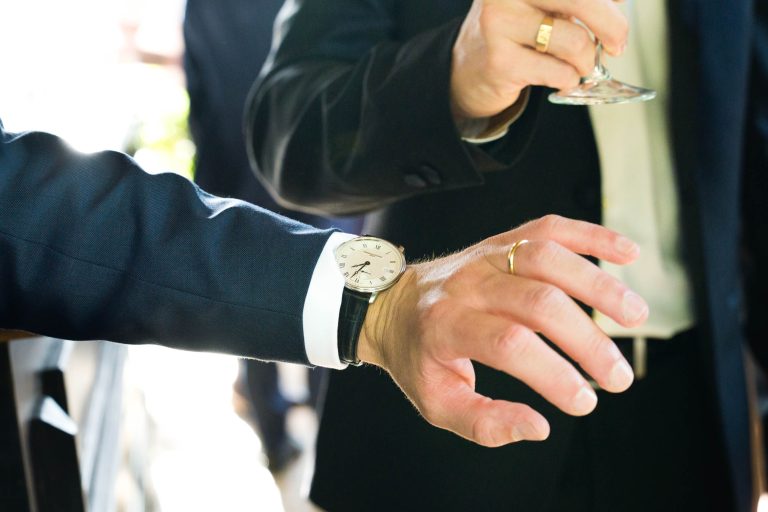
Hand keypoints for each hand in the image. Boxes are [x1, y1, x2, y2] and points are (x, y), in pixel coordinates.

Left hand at [357, 215, 647, 446]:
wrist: (389, 305)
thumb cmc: (417, 357)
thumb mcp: (435, 402)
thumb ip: (483, 423)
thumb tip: (538, 427)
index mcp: (445, 325)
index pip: (508, 344)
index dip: (552, 374)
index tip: (583, 401)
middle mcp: (466, 283)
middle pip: (538, 301)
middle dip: (587, 341)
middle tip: (617, 377)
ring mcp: (485, 255)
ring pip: (548, 257)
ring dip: (598, 285)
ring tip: (634, 316)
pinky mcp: (501, 240)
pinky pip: (548, 227)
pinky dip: (590, 236)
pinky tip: (627, 253)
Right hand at [451, 0, 628, 119]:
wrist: (467, 70)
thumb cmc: (516, 32)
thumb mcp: (545, 3)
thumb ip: (580, 0)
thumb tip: (621, 1)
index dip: (610, 3)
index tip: (621, 10)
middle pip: (583, 1)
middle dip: (612, 27)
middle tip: (618, 44)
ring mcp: (500, 24)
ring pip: (575, 42)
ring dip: (586, 61)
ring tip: (579, 65)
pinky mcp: (501, 61)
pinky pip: (558, 72)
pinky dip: (568, 79)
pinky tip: (560, 78)